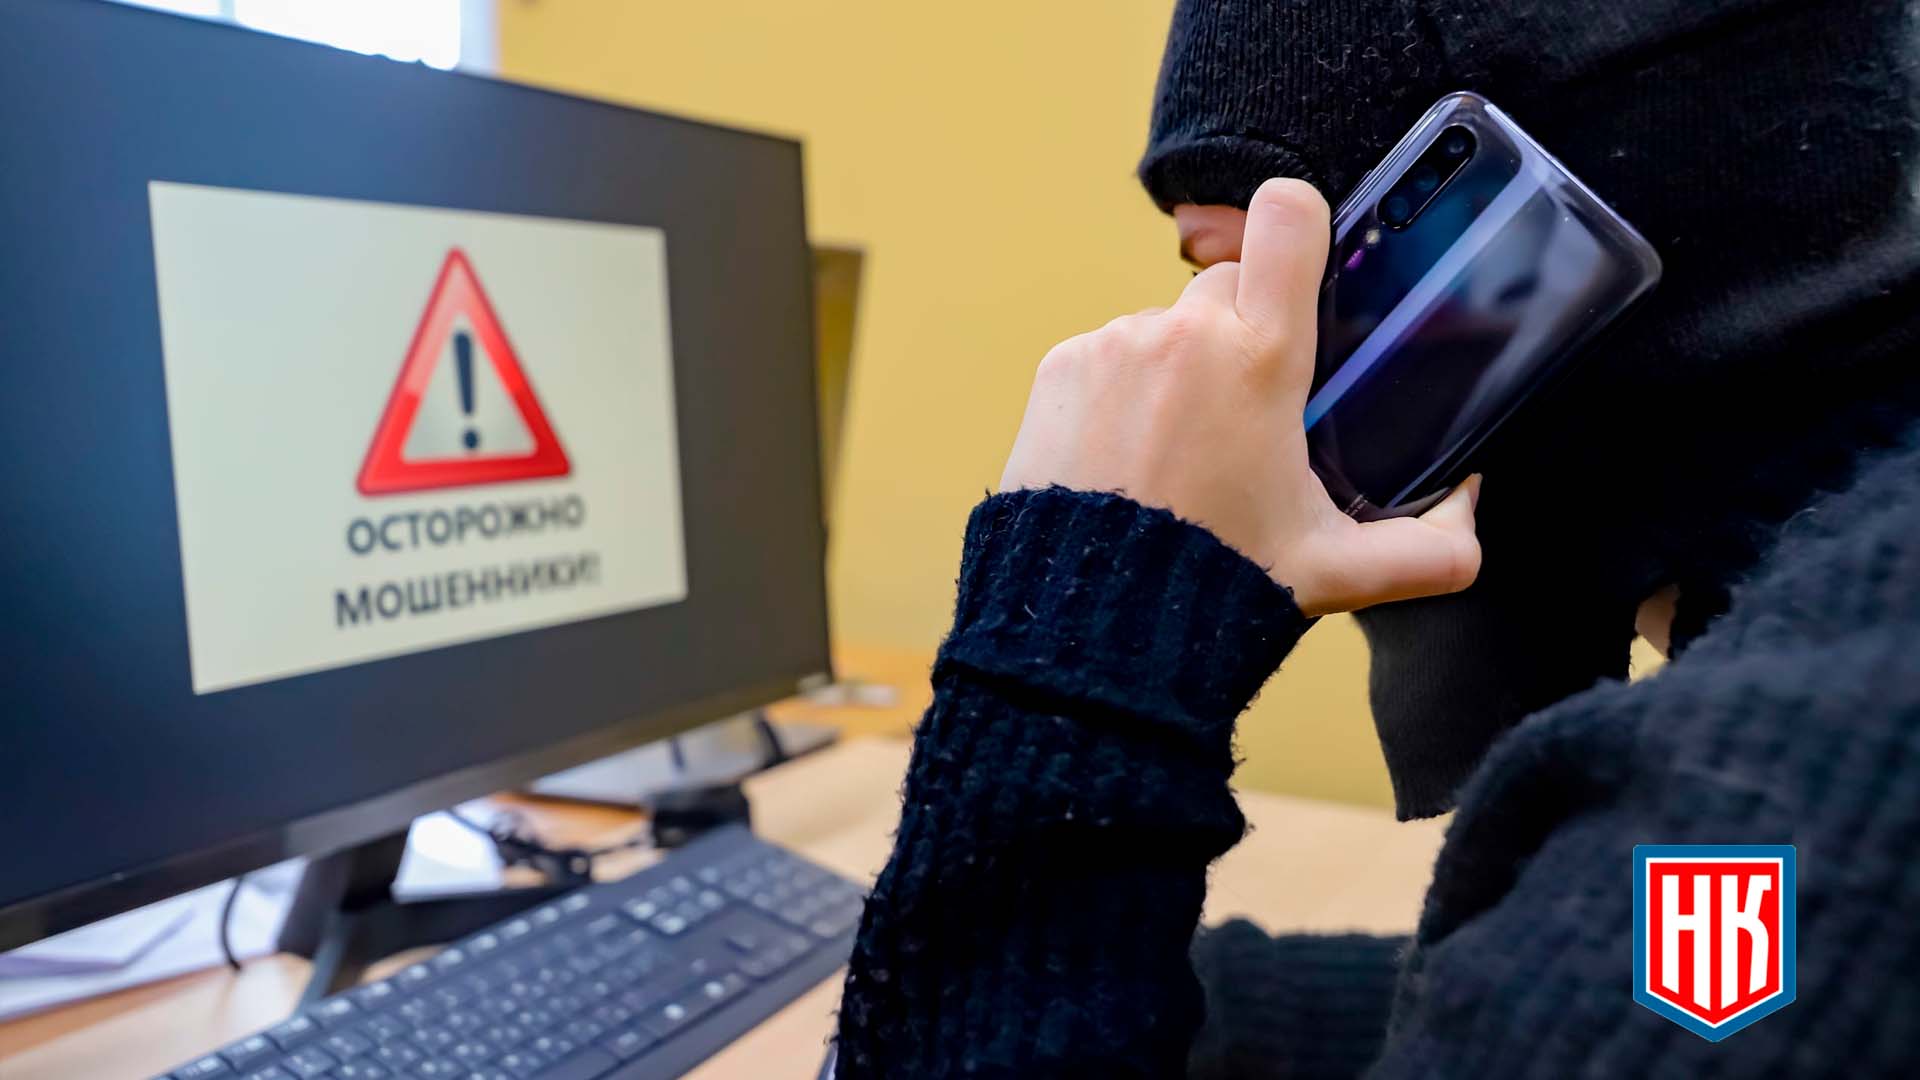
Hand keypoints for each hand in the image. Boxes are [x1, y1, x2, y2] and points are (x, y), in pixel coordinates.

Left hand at [999, 178, 1480, 616]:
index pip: (1288, 217)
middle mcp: (1183, 333)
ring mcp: (1113, 347)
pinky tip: (1127, 459)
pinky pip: (1107, 356)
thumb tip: (1470, 511)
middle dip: (1244, 331)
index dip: (1301, 226)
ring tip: (1179, 454)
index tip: (1303, 265)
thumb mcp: (1338, 571)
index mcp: (1260, 357)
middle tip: (1246, 414)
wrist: (1094, 625)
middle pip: (1229, 284)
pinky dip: (1121, 395)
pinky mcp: (1059, 369)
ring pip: (1166, 327)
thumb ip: (1433, 548)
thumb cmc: (1217, 588)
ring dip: (1179, 370)